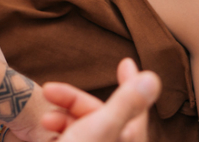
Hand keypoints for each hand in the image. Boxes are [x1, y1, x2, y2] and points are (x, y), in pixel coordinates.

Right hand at [40, 58, 159, 141]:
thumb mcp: (100, 128)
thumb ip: (126, 102)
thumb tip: (153, 78)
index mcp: (128, 141)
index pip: (135, 108)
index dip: (130, 83)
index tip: (125, 63)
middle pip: (102, 115)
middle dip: (74, 101)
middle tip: (49, 91)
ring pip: (86, 127)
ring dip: (64, 117)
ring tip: (45, 122)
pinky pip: (75, 140)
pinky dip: (61, 132)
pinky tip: (46, 133)